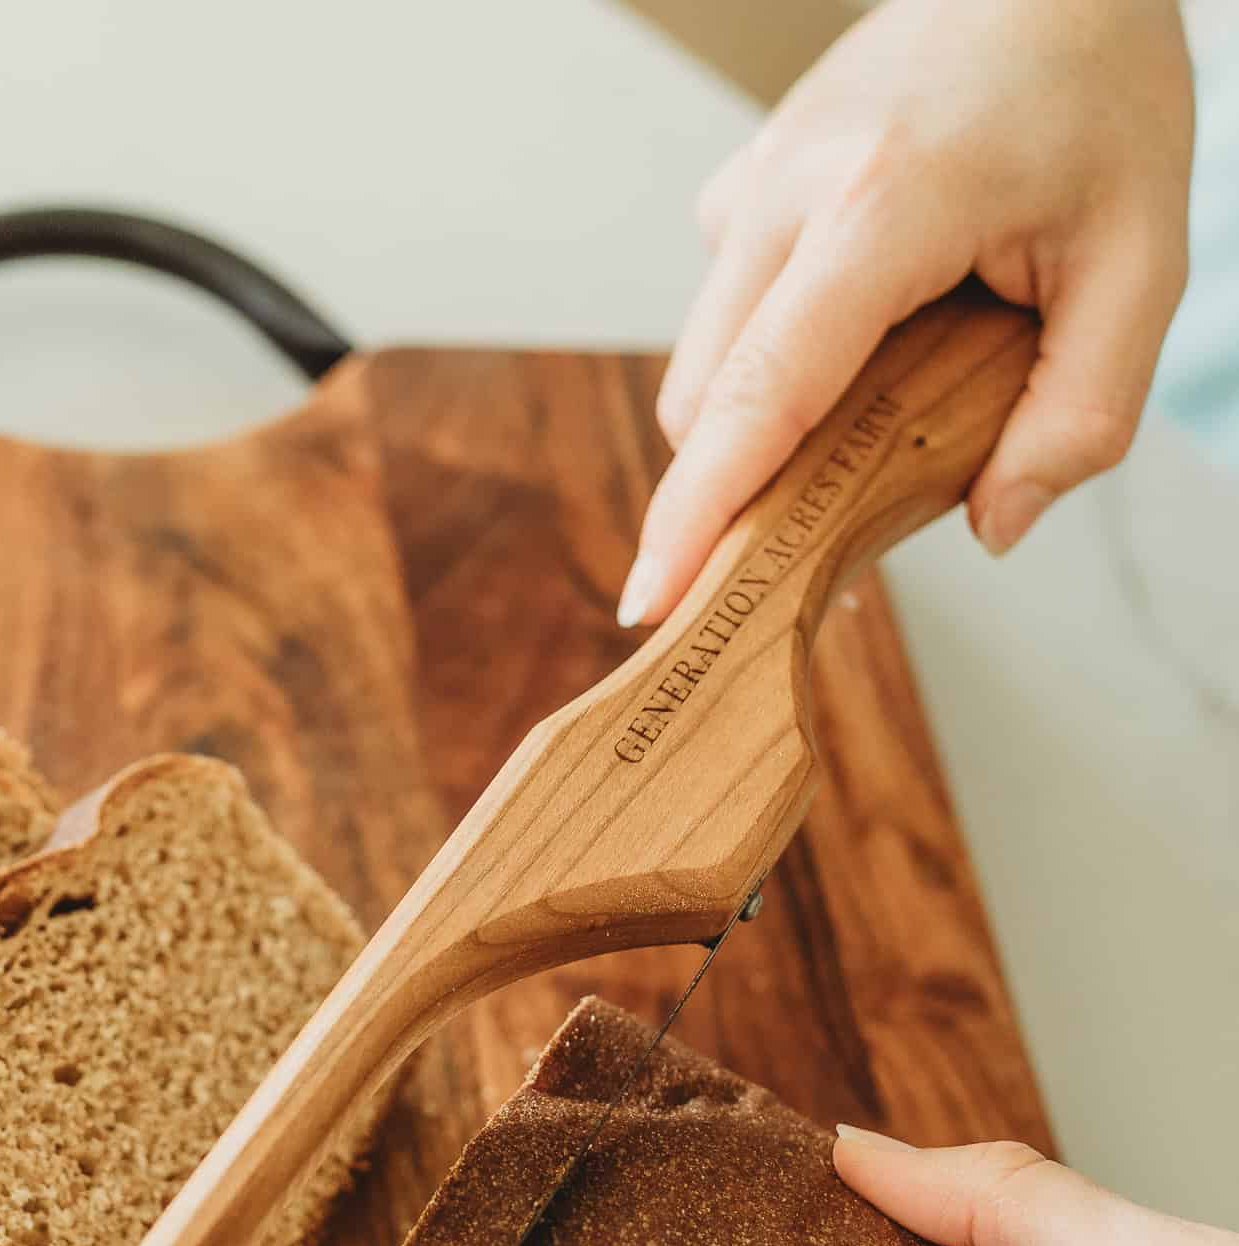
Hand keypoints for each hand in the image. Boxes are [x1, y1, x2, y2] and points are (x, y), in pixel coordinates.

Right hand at [617, 0, 1194, 626]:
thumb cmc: (1100, 95)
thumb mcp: (1145, 260)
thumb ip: (1084, 412)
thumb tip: (996, 527)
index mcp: (880, 209)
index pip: (759, 394)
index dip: (699, 514)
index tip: (650, 600)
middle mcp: (788, 189)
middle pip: (706, 401)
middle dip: (736, 494)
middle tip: (817, 544)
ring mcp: (756, 177)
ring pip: (703, 361)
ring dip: (759, 425)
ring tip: (865, 428)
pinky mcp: (748, 176)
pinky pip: (725, 303)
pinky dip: (767, 356)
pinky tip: (856, 335)